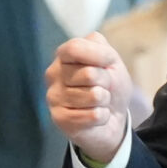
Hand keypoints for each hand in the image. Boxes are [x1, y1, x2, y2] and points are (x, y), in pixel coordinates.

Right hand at [45, 33, 135, 163]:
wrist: (113, 116)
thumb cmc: (110, 85)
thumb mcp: (112, 61)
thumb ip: (101, 51)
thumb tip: (90, 62)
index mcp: (63, 55)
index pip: (75, 48)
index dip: (99, 56)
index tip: (107, 64)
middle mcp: (53, 74)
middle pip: (89, 74)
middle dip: (106, 82)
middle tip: (102, 87)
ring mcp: (53, 97)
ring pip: (94, 96)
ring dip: (105, 100)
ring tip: (98, 102)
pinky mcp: (60, 119)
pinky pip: (94, 115)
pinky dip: (103, 116)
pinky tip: (96, 116)